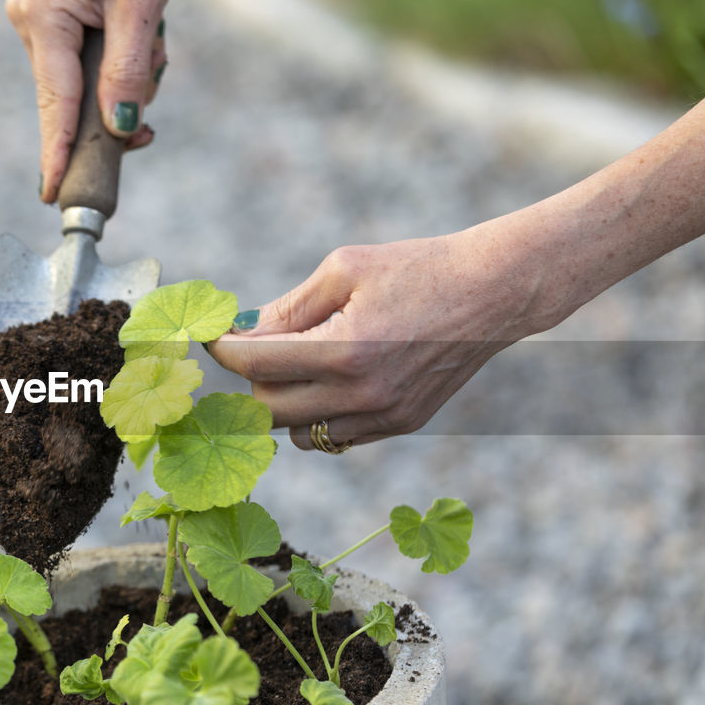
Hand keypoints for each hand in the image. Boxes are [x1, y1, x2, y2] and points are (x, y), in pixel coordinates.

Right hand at [5, 0, 175, 202]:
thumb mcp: (142, 4)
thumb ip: (128, 71)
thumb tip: (118, 128)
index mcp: (46, 17)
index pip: (56, 102)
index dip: (57, 152)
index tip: (52, 192)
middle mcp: (31, 22)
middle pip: (68, 102)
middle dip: (111, 116)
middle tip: (147, 130)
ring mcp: (37, 23)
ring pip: (80, 88)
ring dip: (122, 85)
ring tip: (151, 48)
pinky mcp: (49, 22)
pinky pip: (82, 69)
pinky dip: (112, 71)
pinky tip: (137, 49)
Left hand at [208, 232, 537, 449]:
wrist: (493, 291)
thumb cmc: (417, 268)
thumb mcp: (345, 269)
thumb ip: (288, 308)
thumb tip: (240, 333)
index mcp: (346, 349)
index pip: (255, 365)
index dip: (223, 350)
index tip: (211, 335)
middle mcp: (363, 394)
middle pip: (268, 408)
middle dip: (252, 376)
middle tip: (256, 345)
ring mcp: (383, 417)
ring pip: (297, 432)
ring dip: (283, 402)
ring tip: (297, 363)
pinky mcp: (400, 425)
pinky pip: (333, 437)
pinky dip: (317, 414)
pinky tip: (328, 380)